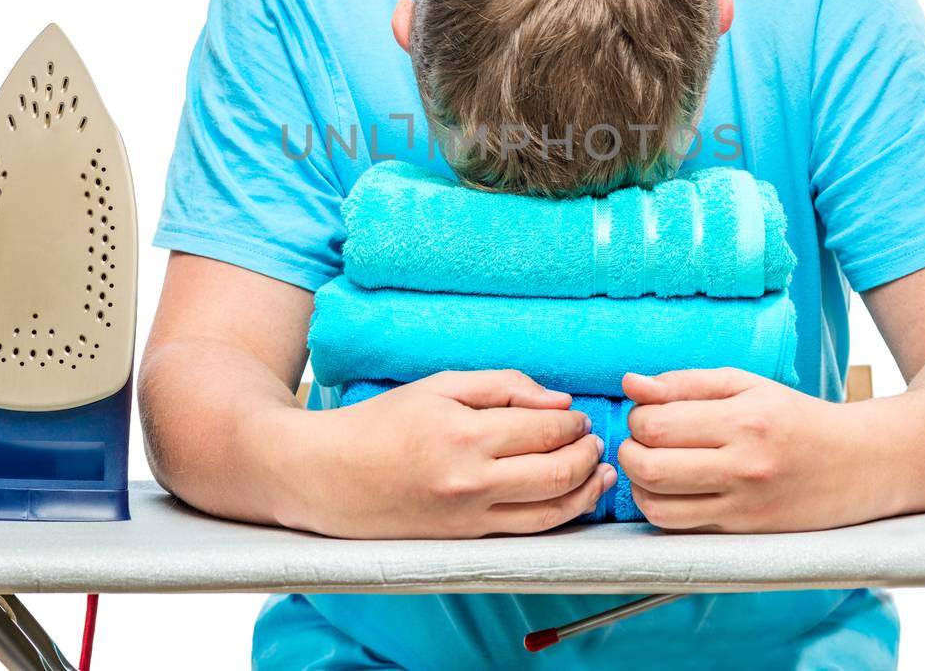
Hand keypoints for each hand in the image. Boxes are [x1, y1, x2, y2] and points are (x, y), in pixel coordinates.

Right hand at [288, 369, 614, 538]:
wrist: (325, 476)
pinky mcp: (465, 539)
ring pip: (551, 512)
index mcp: (464, 433)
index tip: (580, 415)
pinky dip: (560, 514)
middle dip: (588, 455)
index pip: (544, 428)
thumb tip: (560, 399)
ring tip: (599, 472)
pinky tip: (572, 498)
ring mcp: (469, 516)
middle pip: (558, 472)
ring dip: (585, 490)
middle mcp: (470, 480)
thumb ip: (503, 386)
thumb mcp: (438, 385)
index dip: (574, 422)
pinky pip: (527, 530)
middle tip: (596, 441)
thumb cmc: (380, 424)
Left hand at [618, 368, 881, 532]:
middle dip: (628, 450)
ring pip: (657, 506)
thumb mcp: (747, 385)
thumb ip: (684, 383)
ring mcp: (743, 505)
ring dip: (638, 485)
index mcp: (743, 420)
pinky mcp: (743, 532)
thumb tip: (629, 384)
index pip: (656, 424)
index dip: (636, 417)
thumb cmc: (797, 418)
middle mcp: (743, 466)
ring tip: (651, 465)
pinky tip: (670, 489)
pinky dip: (661, 508)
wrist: (860, 463)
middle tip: (639, 440)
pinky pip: (680, 528)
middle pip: (648, 466)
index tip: (646, 412)